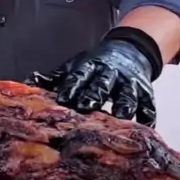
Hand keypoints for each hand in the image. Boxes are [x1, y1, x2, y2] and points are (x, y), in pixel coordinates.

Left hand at [26, 39, 156, 126]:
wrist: (130, 51)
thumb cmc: (96, 66)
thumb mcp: (76, 66)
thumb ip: (55, 78)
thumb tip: (30, 83)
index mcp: (91, 67)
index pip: (79, 77)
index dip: (71, 87)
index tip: (63, 99)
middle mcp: (111, 73)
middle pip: (102, 85)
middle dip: (94, 96)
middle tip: (86, 108)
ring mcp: (129, 83)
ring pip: (127, 95)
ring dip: (123, 105)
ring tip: (120, 117)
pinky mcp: (146, 92)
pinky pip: (149, 105)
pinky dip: (148, 117)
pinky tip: (145, 129)